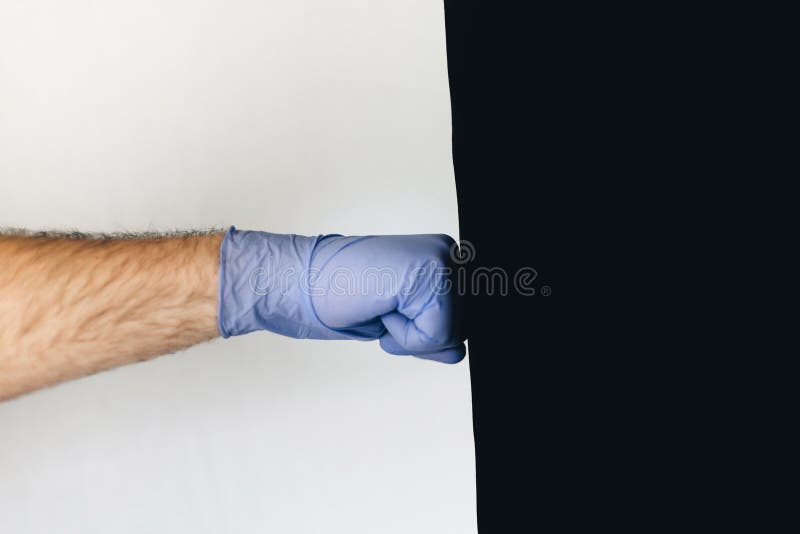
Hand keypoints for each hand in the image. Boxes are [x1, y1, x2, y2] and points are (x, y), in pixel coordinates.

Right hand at [218, 227, 465, 362]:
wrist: (299, 281)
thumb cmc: (341, 297)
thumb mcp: (399, 322)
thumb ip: (434, 334)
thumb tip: (458, 353)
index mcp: (442, 256)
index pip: (461, 321)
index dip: (423, 333)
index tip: (390, 310)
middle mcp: (448, 252)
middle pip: (460, 329)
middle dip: (418, 334)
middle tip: (381, 306)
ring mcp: (441, 260)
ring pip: (451, 335)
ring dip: (408, 335)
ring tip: (380, 304)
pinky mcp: (429, 275)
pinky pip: (435, 336)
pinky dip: (403, 336)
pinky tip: (380, 306)